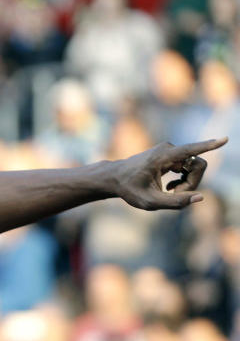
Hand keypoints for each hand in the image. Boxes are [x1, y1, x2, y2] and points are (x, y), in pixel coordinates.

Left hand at [111, 138, 227, 209]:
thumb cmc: (130, 190)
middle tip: (174, 194)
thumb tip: (201, 197)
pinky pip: (189, 167)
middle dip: (192, 183)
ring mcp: (171, 150)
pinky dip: (184, 180)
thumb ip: (175, 202)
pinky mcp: (171, 155)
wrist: (115, 178)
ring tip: (169, 191)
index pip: (190, 150)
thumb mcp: (150, 202)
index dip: (209, 146)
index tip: (225, 139)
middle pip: (198, 165)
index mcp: (162, 156)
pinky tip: (169, 187)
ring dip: (187, 183)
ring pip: (195, 167)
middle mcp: (168, 149)